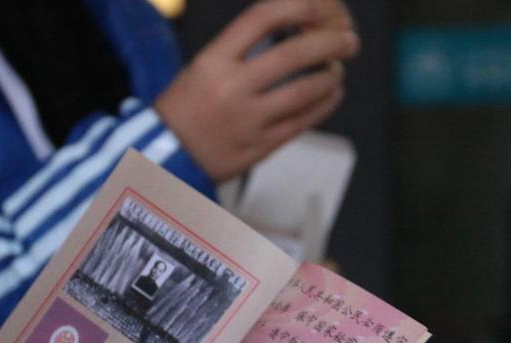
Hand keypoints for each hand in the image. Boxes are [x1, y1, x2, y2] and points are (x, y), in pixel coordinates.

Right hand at [155, 0, 359, 181]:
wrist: (162, 159)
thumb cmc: (182, 111)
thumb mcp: (200, 69)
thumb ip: (241, 51)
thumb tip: (293, 32)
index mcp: (212, 61)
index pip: (262, 18)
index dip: (299, 7)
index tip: (319, 8)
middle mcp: (231, 88)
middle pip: (293, 54)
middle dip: (330, 42)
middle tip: (348, 40)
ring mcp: (247, 120)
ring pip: (304, 91)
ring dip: (330, 76)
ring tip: (338, 69)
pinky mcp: (258, 148)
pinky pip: (301, 122)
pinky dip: (323, 105)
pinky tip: (331, 95)